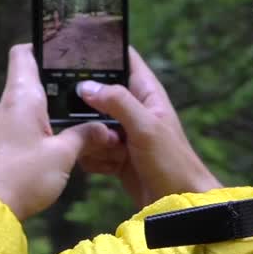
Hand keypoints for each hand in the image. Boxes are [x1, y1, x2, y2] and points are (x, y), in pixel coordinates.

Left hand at [0, 44, 119, 220]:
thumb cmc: (25, 175)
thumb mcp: (64, 155)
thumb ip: (86, 136)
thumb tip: (107, 129)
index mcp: (21, 97)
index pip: (23, 53)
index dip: (42, 46)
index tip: (65, 51)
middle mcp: (7, 105)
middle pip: (28, 78)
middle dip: (55, 81)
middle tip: (85, 85)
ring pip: (27, 104)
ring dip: (49, 107)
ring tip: (79, 114)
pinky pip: (21, 124)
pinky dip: (40, 125)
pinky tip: (59, 138)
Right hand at [77, 47, 219, 208]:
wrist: (179, 204)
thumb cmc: (171, 162)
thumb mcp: (145, 127)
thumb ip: (117, 101)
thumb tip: (85, 86)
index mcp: (146, 92)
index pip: (123, 57)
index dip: (102, 49)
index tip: (73, 48)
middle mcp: (132, 108)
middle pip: (97, 93)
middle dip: (87, 108)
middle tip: (91, 122)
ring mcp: (122, 132)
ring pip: (90, 124)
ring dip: (92, 139)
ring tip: (111, 151)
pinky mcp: (114, 154)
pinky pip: (90, 148)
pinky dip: (94, 158)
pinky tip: (108, 167)